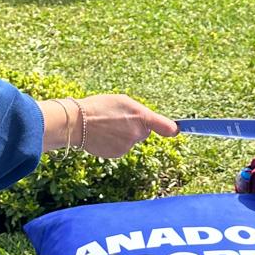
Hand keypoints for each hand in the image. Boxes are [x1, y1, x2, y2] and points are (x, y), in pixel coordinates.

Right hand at [40, 95, 178, 157]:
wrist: (77, 123)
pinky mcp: (118, 154)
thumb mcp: (123, 101)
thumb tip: (149, 123)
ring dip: (123, 135)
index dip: (173, 129)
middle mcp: (138, 133)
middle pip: (144, 132)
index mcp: (141, 117)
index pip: (166, 127)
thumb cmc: (99, 107)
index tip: (176, 130)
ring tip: (106, 125)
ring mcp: (128, 146)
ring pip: (131, 140)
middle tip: (118, 118)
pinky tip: (103, 135)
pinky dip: (114, 143)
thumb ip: (140, 112)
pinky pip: (121, 148)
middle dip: (136, 127)